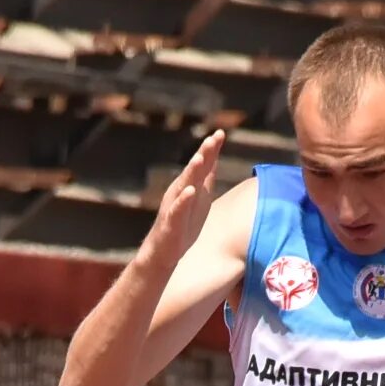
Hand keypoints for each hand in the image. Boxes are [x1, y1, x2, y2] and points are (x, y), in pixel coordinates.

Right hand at [138, 131, 226, 270]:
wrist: (164, 252)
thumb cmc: (183, 224)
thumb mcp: (200, 198)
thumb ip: (206, 179)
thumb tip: (214, 158)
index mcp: (190, 186)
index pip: (202, 165)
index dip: (210, 149)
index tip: (220, 133)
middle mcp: (180, 192)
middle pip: (193, 170)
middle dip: (203, 154)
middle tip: (212, 139)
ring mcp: (174, 206)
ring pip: (183, 186)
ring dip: (191, 172)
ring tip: (200, 158)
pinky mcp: (170, 223)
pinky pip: (177, 210)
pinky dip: (183, 200)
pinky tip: (190, 191)